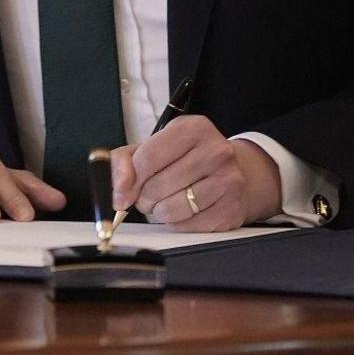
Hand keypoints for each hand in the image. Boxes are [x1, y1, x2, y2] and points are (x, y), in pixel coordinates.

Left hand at [110, 116, 281, 231]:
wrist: (234, 171)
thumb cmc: (186, 158)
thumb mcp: (153, 146)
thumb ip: (125, 161)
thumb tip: (120, 190)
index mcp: (193, 128)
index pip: (147, 158)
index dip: (129, 180)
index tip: (125, 191)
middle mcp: (216, 151)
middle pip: (157, 186)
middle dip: (144, 198)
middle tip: (149, 195)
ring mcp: (228, 181)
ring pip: (171, 209)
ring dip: (159, 212)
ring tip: (165, 202)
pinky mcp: (232, 209)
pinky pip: (188, 226)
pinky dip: (177, 223)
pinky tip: (183, 211)